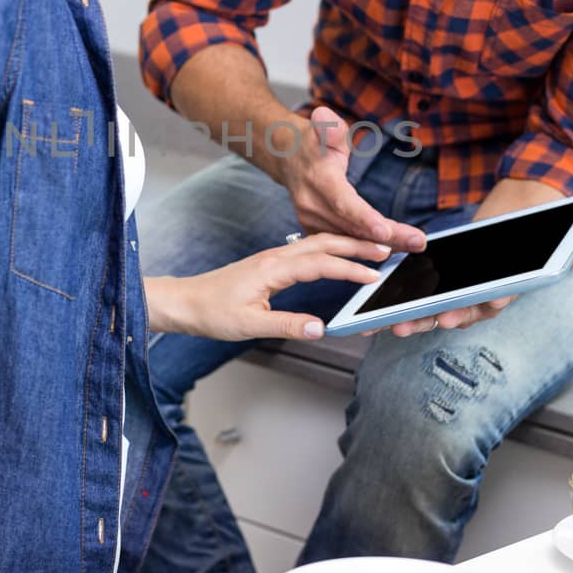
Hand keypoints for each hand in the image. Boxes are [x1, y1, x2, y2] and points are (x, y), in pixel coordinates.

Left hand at [149, 235, 387, 342]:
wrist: (185, 302)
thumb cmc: (212, 312)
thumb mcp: (249, 325)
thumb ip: (287, 325)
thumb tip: (322, 329)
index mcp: (273, 268)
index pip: (321, 264)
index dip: (350, 269)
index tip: (375, 276)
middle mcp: (275, 257)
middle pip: (324, 243)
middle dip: (356, 244)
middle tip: (386, 249)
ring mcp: (272, 258)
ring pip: (316, 243)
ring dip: (344, 244)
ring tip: (371, 249)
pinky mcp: (270, 264)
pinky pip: (307, 250)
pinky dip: (329, 249)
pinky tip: (338, 255)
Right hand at [282, 106, 426, 254]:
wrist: (287, 158)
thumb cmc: (312, 142)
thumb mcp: (320, 127)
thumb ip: (327, 125)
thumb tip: (324, 115)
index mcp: (317, 180)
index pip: (342, 202)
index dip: (363, 218)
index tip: (385, 231)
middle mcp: (312, 205)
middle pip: (353, 226)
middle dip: (388, 237)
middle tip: (417, 241)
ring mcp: (312, 221)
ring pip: (352, 238)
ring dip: (386, 245)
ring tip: (415, 244)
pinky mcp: (316, 230)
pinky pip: (347, 242)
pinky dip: (371, 247)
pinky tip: (397, 248)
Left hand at [389, 243, 572, 336]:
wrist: (527, 215)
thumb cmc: (538, 225)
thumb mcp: (553, 231)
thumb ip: (568, 246)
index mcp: (508, 286)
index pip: (492, 301)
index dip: (474, 308)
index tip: (454, 314)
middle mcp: (486, 297)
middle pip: (459, 313)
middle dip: (433, 319)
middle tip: (408, 325)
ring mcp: (465, 295)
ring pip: (437, 312)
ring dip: (413, 321)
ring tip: (389, 325)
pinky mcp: (445, 287)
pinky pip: (424, 301)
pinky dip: (402, 308)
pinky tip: (378, 314)